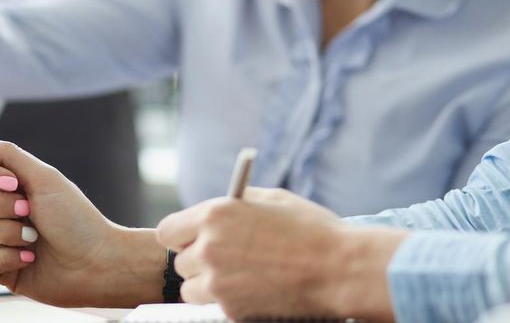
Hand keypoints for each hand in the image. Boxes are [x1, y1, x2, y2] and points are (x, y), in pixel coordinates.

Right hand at [0, 130, 165, 307]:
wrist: (97, 262)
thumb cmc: (76, 219)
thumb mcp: (43, 178)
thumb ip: (6, 154)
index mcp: (7, 185)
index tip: (13, 183)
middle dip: (0, 205)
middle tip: (29, 210)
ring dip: (7, 232)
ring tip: (33, 237)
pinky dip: (8, 257)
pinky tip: (30, 258)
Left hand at [156, 188, 405, 321]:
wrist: (341, 269)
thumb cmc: (313, 231)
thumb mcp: (272, 200)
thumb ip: (236, 204)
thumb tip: (218, 209)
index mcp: (215, 215)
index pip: (168, 231)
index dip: (181, 236)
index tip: (191, 240)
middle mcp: (209, 248)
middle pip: (180, 262)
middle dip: (199, 261)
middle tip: (225, 260)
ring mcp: (218, 282)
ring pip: (191, 289)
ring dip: (208, 285)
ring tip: (239, 278)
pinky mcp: (231, 309)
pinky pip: (216, 306)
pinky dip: (230, 302)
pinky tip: (256, 290)